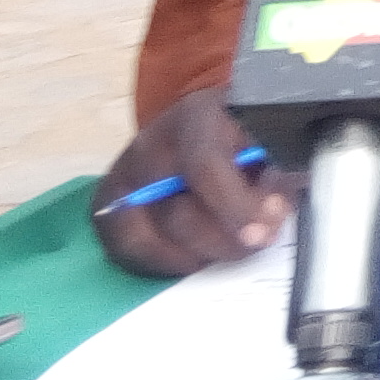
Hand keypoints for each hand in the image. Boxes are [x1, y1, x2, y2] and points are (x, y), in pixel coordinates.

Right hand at [91, 87, 299, 276]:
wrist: (197, 122)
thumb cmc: (238, 133)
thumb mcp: (266, 138)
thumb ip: (273, 174)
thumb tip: (271, 217)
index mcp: (193, 117)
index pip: (205, 166)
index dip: (236, 206)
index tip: (264, 229)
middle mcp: (149, 146)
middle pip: (177, 213)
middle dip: (224, 241)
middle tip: (255, 242)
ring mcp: (122, 177)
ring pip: (149, 240)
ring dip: (198, 254)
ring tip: (229, 245)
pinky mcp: (106, 206)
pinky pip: (128, 251)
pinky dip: (166, 262)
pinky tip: (197, 254)